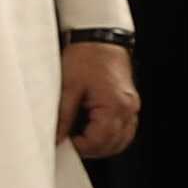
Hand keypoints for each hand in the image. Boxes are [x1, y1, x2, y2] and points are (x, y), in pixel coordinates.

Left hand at [59, 40, 139, 158]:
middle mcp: (128, 108)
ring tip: (79, 138)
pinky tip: (92, 131)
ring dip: (101, 145)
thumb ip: (62, 116)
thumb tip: (56, 137)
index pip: (99, 141)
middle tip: (69, 143)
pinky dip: (110, 135)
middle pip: (113, 144)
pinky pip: (124, 129)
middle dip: (90, 148)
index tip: (63, 143)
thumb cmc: (86, 57)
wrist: (99, 38)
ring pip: (121, 140)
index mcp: (114, 105)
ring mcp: (131, 106)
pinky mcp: (129, 103)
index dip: (79, 147)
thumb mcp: (68, 87)